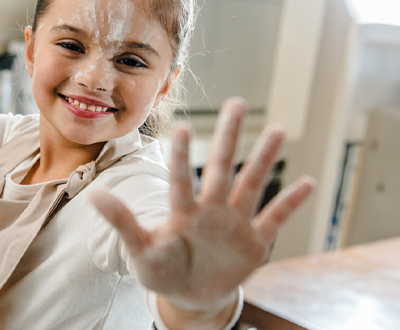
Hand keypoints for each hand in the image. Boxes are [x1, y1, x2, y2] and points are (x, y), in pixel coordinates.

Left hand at [89, 97, 314, 326]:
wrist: (188, 296)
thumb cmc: (160, 271)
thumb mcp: (139, 251)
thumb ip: (122, 223)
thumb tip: (93, 195)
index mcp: (182, 212)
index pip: (181, 179)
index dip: (183, 157)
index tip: (185, 127)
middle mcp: (210, 209)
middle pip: (221, 168)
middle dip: (229, 138)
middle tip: (238, 103)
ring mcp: (234, 223)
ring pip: (251, 185)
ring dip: (264, 159)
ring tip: (279, 129)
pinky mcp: (254, 243)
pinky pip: (275, 219)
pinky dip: (290, 203)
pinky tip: (307, 182)